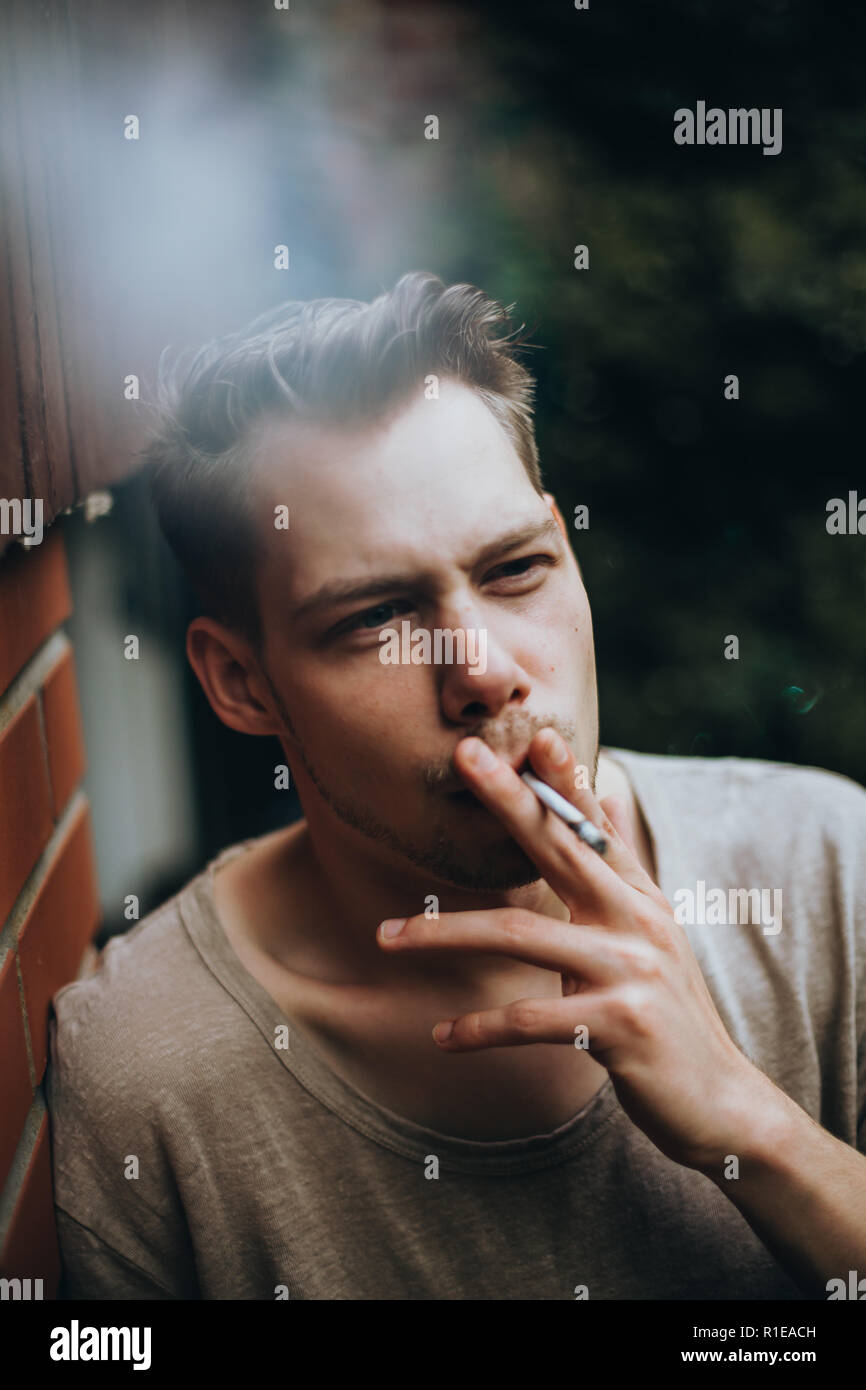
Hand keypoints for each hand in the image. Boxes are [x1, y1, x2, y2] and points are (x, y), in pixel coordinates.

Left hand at [376, 728, 778, 1171]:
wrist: (721, 1101)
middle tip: (464, 756)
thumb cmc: (668, 1018)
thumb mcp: (650, 937)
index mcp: (640, 900)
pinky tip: (441, 1037)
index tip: (531, 733)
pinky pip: (529, 1018)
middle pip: (561, 848)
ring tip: (386, 935)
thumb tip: (601, 800)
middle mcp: (638, 923)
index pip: (595, 826)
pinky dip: (478, 1028)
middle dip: (509, 800)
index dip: (564, 778)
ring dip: (445, 933)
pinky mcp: (619, 1025)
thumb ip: (619, 875)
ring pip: (521, 935)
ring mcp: (631, 971)